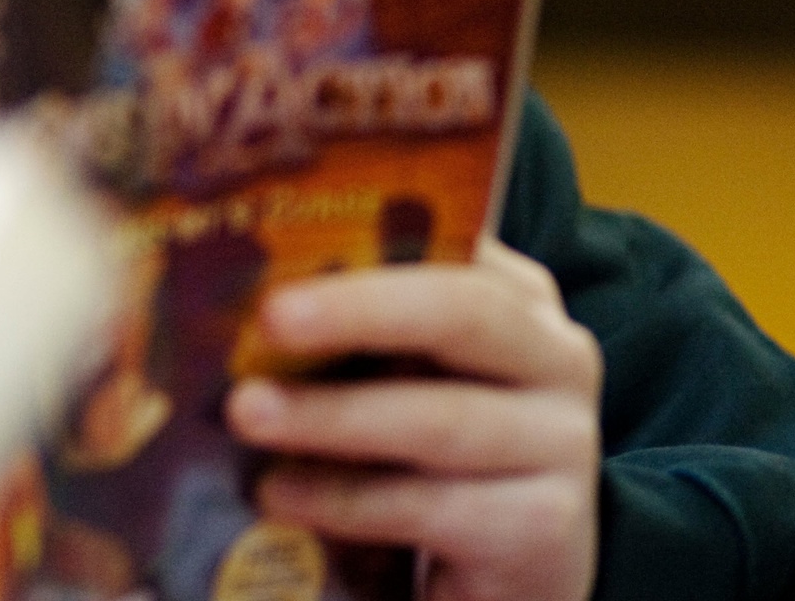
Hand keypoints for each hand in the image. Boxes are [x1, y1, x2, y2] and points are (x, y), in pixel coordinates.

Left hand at [224, 236, 602, 600]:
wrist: (520, 561)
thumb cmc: (440, 447)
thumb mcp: (409, 373)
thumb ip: (356, 331)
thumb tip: (234, 296)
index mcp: (518, 299)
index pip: (450, 244)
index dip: (372, 235)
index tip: (286, 234)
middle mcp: (555, 358)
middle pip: (461, 315)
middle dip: (359, 310)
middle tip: (270, 316)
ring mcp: (561, 444)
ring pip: (439, 419)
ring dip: (332, 416)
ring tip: (247, 413)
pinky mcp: (544, 528)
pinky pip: (431, 506)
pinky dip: (345, 500)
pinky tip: (280, 493)